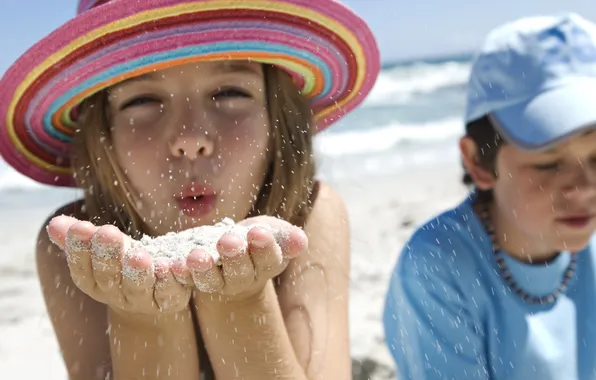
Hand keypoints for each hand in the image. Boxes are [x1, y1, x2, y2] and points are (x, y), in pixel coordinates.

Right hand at [46, 215, 190, 313]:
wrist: (153, 302)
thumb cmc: (122, 267)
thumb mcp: (101, 251)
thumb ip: (79, 238)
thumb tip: (55, 223)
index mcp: (95, 283)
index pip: (82, 269)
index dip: (80, 250)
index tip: (80, 227)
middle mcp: (117, 295)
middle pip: (110, 278)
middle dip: (108, 255)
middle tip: (108, 233)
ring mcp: (144, 301)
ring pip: (139, 287)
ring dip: (137, 272)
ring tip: (138, 256)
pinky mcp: (169, 300)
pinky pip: (170, 291)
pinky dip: (171, 278)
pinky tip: (170, 264)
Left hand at [176, 216, 307, 300]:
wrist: (236, 250)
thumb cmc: (260, 237)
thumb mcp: (277, 233)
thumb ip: (289, 238)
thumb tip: (301, 241)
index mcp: (267, 265)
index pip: (269, 260)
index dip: (264, 248)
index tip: (259, 232)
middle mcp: (243, 279)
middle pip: (239, 272)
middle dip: (234, 256)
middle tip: (228, 241)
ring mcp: (218, 282)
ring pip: (211, 280)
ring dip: (204, 269)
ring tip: (196, 256)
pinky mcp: (195, 279)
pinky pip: (187, 279)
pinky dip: (180, 273)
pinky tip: (173, 263)